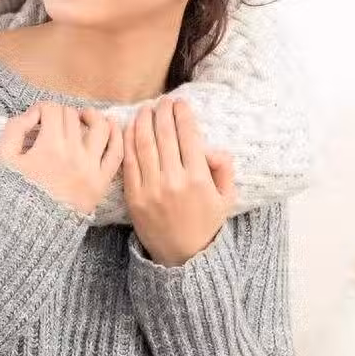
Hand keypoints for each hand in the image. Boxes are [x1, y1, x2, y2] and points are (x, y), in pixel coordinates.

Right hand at [0, 101, 123, 215]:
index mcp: (49, 147)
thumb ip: (15, 128)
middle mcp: (74, 155)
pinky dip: (117, 136)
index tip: (37, 117)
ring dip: (93, 117)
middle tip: (54, 122)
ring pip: (102, 128)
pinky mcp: (101, 184)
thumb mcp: (2, 159)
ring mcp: (91, 169)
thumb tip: (35, 113)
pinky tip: (110, 128)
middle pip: (73, 117)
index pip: (52, 110)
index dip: (42, 108)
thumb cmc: (11, 196)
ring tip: (85, 117)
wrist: (27, 234)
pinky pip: (117, 154)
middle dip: (62, 114)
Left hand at [123, 98, 236, 266]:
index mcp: (198, 179)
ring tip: (146, 108)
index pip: (189, 136)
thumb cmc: (206, 223)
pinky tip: (129, 127)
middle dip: (163, 112)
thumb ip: (224, 169)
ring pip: (144, 144)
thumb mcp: (226, 198)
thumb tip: (212, 147)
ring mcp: (151, 188)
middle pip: (165, 135)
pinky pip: (129, 162)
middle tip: (162, 100)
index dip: (183, 115)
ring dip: (143, 121)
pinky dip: (128, 141)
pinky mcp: (134, 196)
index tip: (180, 102)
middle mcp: (174, 181)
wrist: (182, 256)